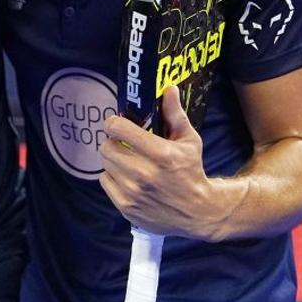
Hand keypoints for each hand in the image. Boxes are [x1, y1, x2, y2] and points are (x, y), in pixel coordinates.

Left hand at [100, 88, 231, 240]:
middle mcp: (144, 174)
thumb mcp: (189, 141)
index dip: (114, 122)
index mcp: (161, 154)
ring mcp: (132, 192)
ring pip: (105, 163)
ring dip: (113, 159)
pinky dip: (112, 176)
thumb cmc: (191, 171)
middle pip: (107, 146)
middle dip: (113, 141)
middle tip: (123, 142)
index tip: (117, 123)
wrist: (197, 212)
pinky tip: (127, 177)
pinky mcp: (125, 207)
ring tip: (127, 159)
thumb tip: (168, 89)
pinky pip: (104, 181)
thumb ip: (175, 114)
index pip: (119, 129)